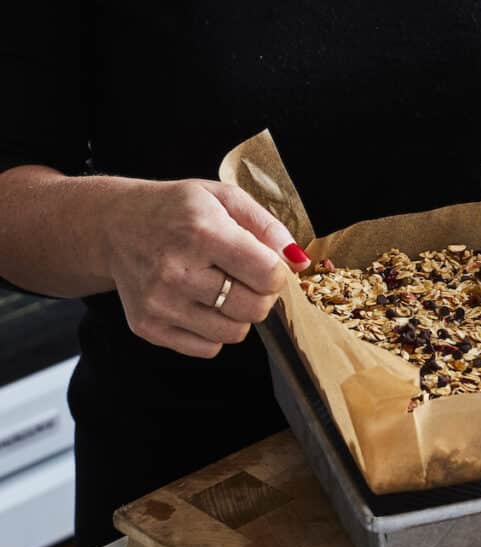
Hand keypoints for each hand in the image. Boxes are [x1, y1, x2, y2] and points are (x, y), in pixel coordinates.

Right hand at [103, 179, 310, 357]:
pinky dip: (212, 331)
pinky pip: (208, 348)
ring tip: (218, 288)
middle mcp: (176, 271)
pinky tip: (198, 303)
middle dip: (260, 295)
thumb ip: (269, 227)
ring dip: (237, 314)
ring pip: (234, 333)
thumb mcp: (225, 198)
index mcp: (202, 233)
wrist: (115, 226)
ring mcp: (160, 303)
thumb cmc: (177, 210)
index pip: (268, 274)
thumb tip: (299, 262)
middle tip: (243, 277)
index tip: (263, 263)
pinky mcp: (148, 327)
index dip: (276, 272)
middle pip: (255, 308)